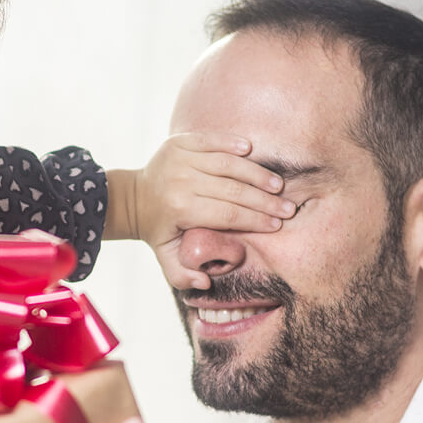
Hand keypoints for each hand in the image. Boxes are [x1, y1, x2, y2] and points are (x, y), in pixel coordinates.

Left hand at [125, 133, 295, 289]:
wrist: (133, 198)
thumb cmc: (159, 230)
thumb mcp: (165, 257)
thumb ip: (182, 276)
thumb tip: (205, 282)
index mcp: (180, 208)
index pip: (228, 214)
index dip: (255, 220)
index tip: (277, 225)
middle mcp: (181, 180)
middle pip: (233, 190)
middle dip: (264, 201)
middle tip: (288, 208)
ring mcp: (180, 158)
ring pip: (227, 163)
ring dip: (256, 173)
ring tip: (278, 185)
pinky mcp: (180, 140)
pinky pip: (212, 139)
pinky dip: (232, 143)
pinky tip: (251, 150)